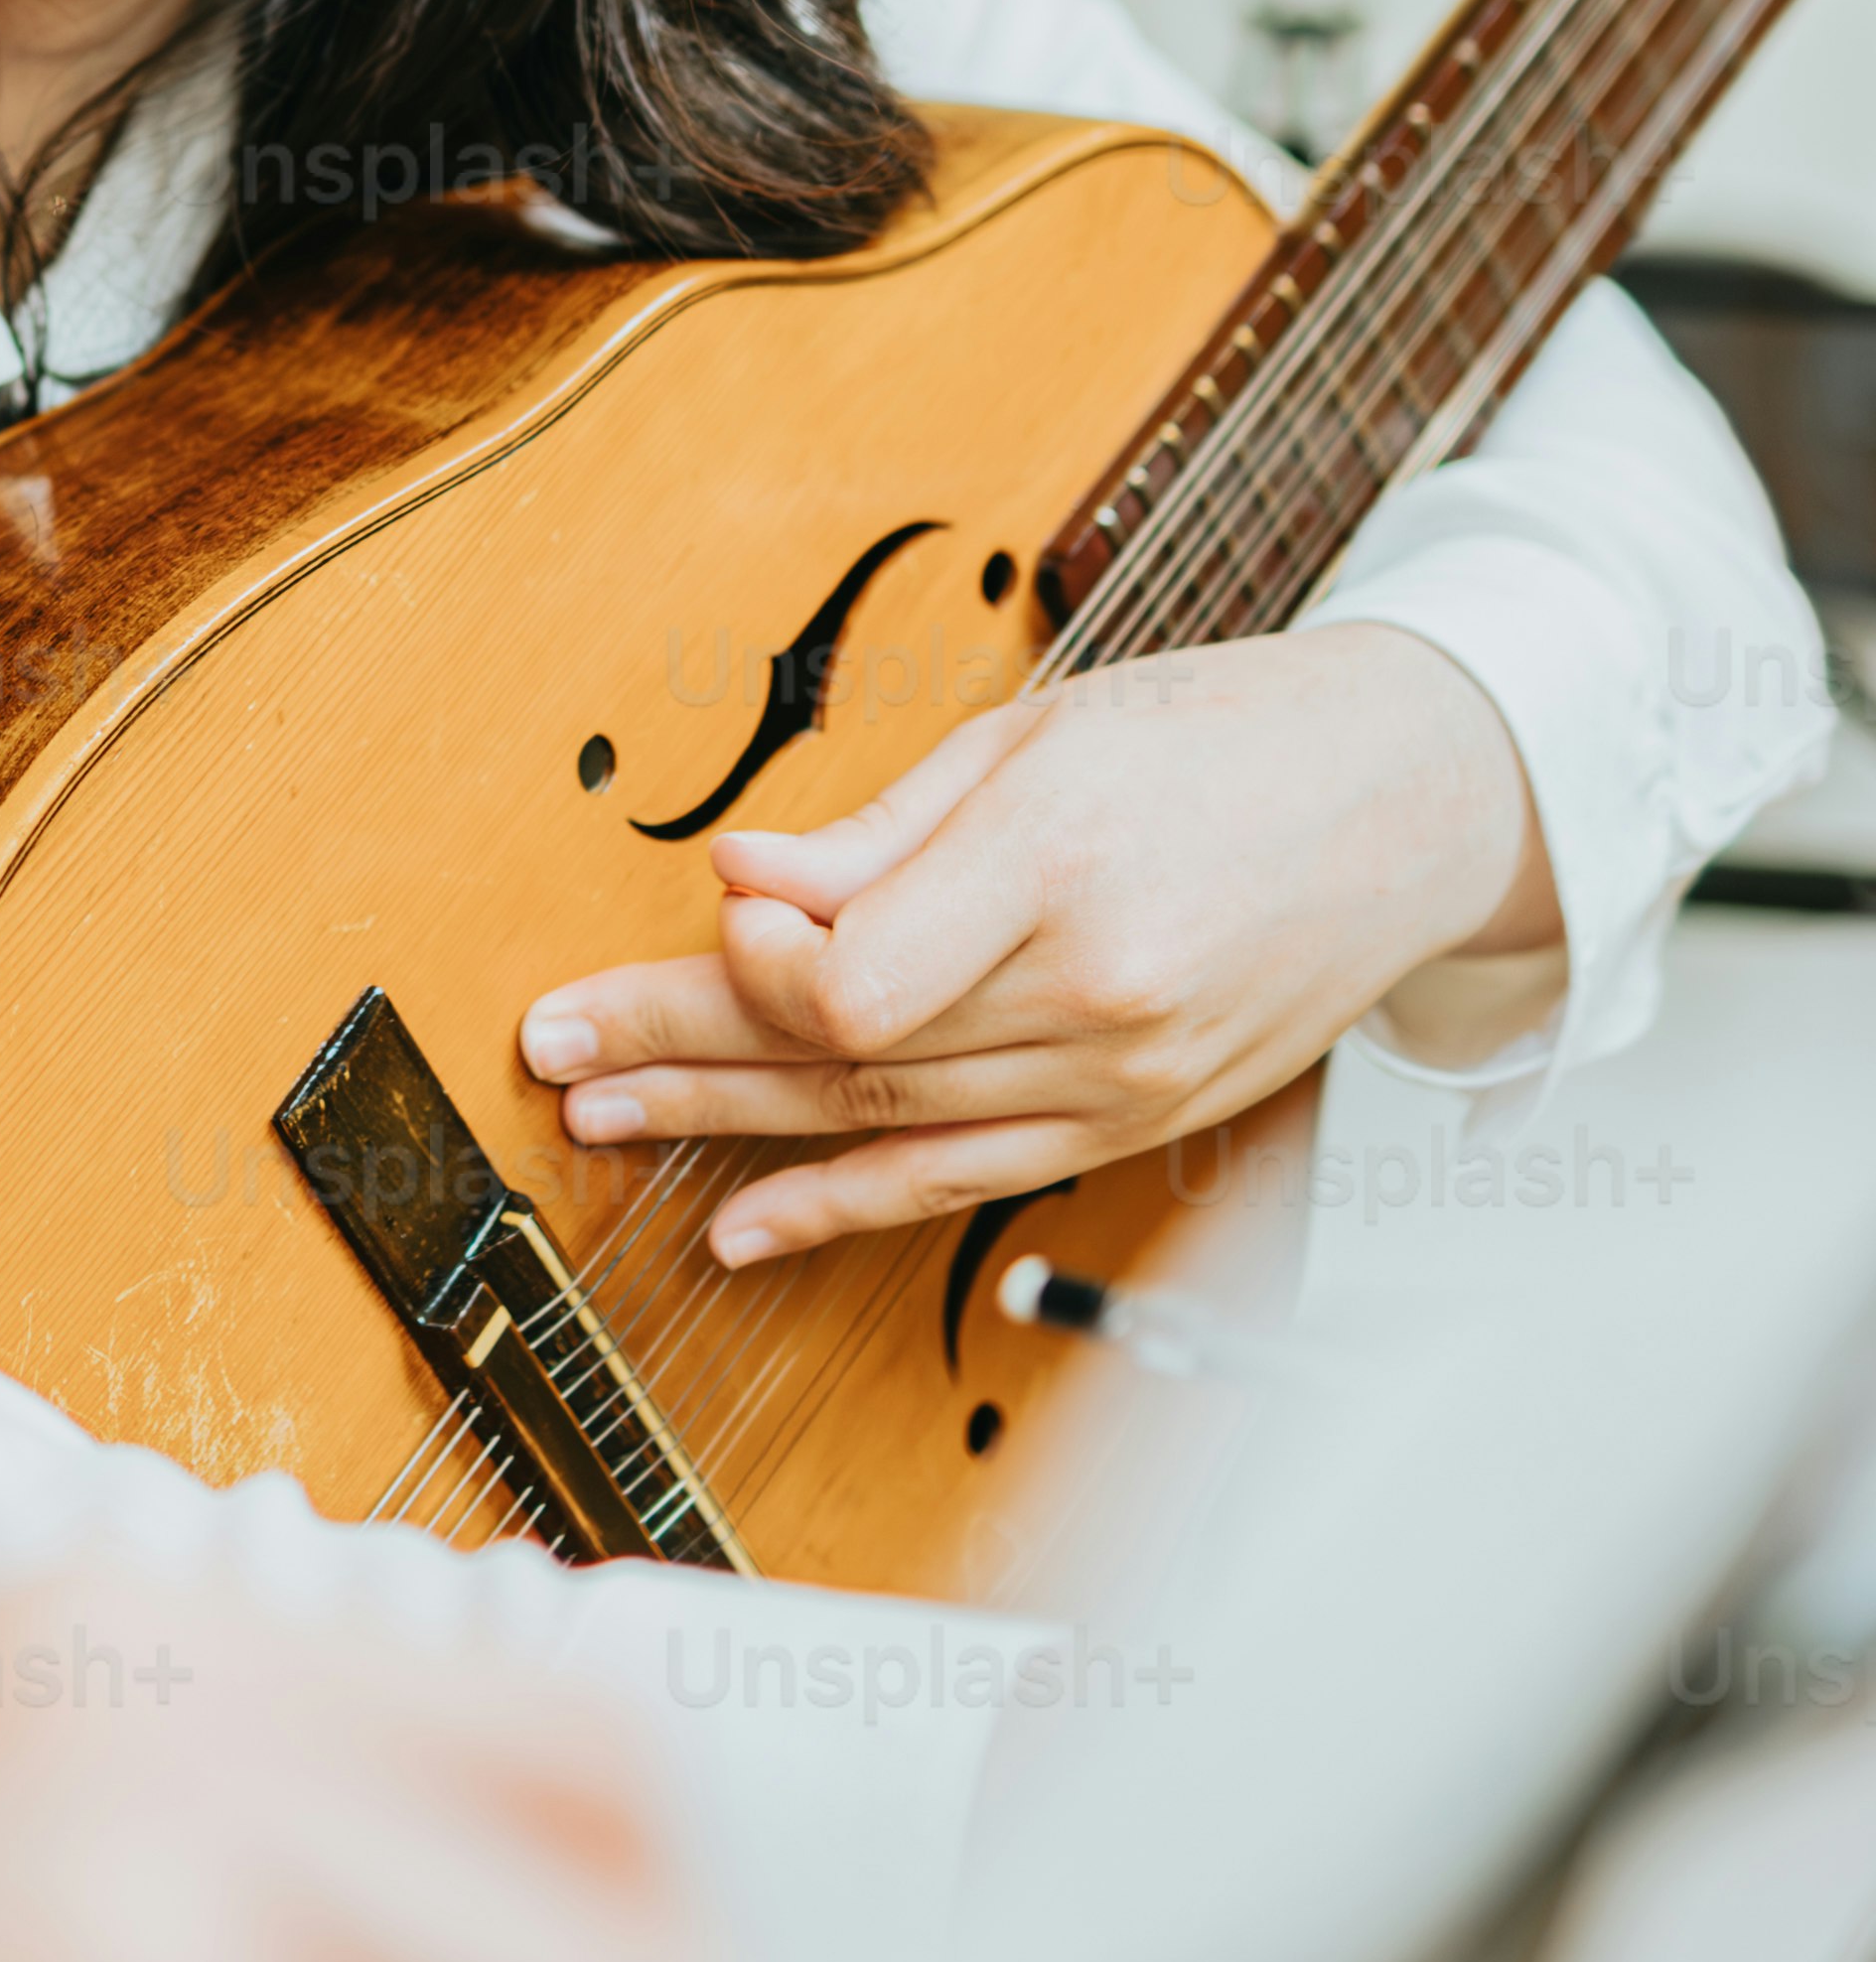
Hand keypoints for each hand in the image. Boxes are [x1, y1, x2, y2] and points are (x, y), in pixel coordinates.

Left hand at [513, 626, 1562, 1269]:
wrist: (1409, 805)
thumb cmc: (1221, 739)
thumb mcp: (1039, 734)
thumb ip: (879, 831)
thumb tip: (736, 880)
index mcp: (1062, 863)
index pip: (856, 980)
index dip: (749, 970)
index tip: (700, 924)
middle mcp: (1095, 993)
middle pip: (841, 1051)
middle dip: (675, 1050)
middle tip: (552, 1048)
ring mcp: (1119, 1077)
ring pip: (882, 1121)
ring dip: (725, 1128)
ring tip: (601, 1116)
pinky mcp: (1131, 1123)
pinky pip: (960, 1181)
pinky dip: (841, 1206)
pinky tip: (739, 1227)